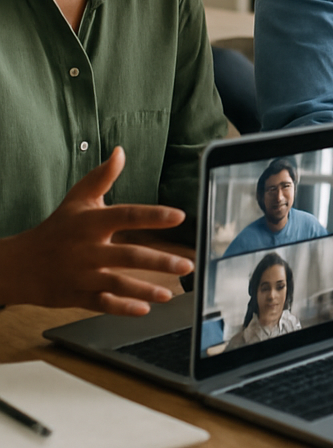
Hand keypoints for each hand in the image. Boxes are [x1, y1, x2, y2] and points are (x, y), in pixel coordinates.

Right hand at [0, 147, 193, 314]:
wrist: (18, 264)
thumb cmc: (56, 228)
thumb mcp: (77, 199)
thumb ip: (102, 176)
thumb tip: (120, 152)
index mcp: (91, 223)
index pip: (127, 216)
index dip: (154, 215)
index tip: (180, 216)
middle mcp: (87, 249)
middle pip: (128, 256)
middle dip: (160, 261)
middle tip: (186, 265)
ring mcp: (82, 275)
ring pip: (117, 284)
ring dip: (146, 288)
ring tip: (171, 292)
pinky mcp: (75, 296)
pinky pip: (102, 304)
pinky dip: (122, 308)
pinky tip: (144, 309)